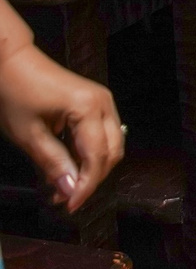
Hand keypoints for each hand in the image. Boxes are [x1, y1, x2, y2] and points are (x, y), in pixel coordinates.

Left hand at [0, 38, 121, 212]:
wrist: (10, 62)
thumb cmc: (15, 96)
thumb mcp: (29, 135)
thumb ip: (53, 163)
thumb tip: (70, 191)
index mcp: (89, 109)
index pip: (97, 157)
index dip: (86, 185)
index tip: (70, 206)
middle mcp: (104, 104)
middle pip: (112, 152)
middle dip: (92, 179)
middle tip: (66, 199)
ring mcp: (103, 102)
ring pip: (111, 144)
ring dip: (93, 168)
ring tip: (65, 186)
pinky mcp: (96, 102)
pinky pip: (102, 135)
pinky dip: (90, 154)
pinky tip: (69, 166)